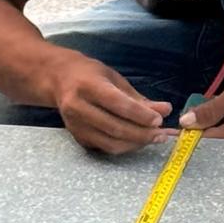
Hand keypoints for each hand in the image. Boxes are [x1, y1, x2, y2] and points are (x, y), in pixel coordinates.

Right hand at [49, 54, 169, 155]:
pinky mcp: (78, 137)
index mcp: (87, 86)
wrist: (57, 79)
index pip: (117, 104)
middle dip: (143, 134)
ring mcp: (76, 125)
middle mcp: (77, 107)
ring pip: (111, 143)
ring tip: (155, 138)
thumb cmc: (89, 75)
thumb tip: (165, 110)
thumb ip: (139, 98)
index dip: (140, 115)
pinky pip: (106, 147)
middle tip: (163, 134)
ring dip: (137, 143)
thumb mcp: (114, 78)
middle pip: (115, 128)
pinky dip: (126, 146)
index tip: (159, 120)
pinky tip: (139, 140)